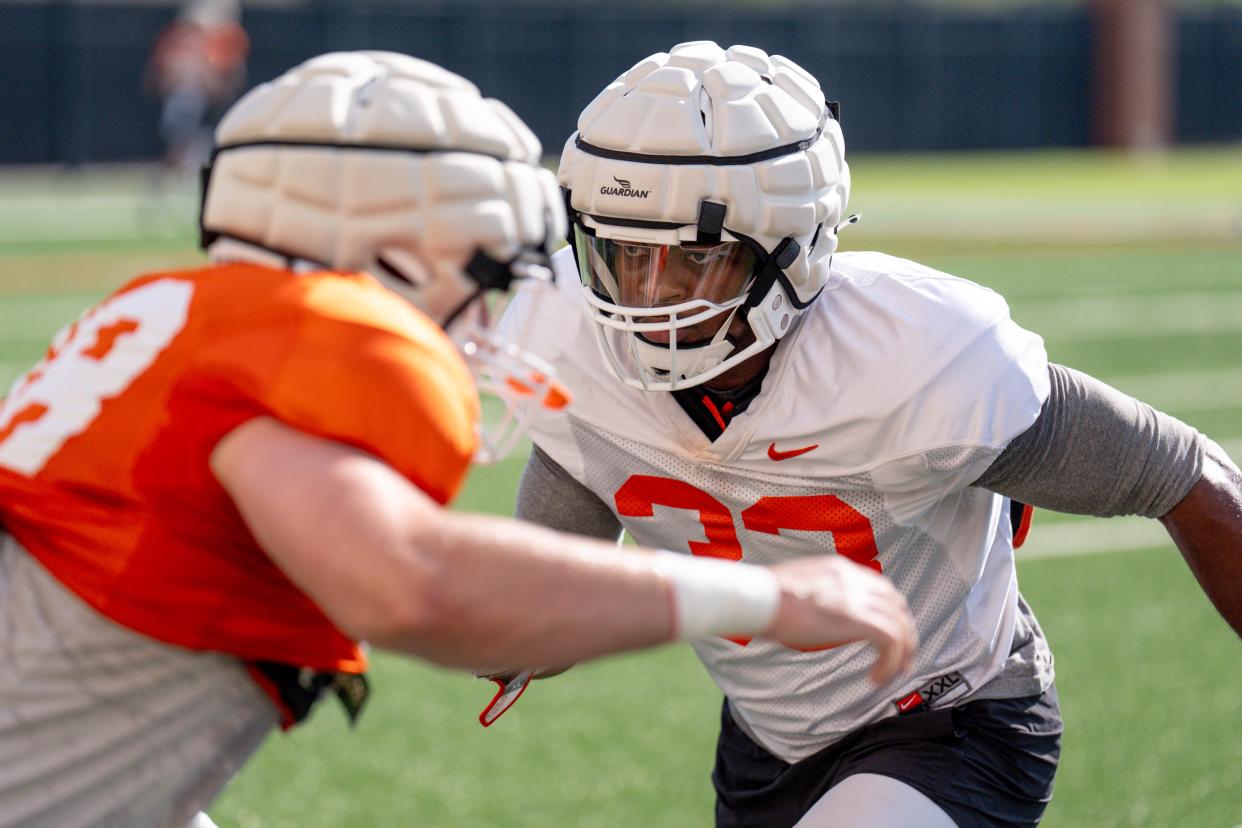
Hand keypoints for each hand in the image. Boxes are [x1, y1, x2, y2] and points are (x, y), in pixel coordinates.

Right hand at [763, 557, 916, 684]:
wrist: (756, 598)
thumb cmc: (764, 599)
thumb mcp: (799, 589)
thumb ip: (819, 597)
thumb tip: (823, 617)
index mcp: (839, 569)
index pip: (881, 588)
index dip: (892, 613)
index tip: (891, 636)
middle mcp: (853, 579)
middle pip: (897, 605)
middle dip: (905, 633)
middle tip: (902, 659)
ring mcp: (856, 597)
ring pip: (899, 625)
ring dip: (901, 653)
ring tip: (893, 673)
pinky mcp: (856, 618)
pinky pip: (890, 641)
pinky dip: (890, 663)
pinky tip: (876, 677)